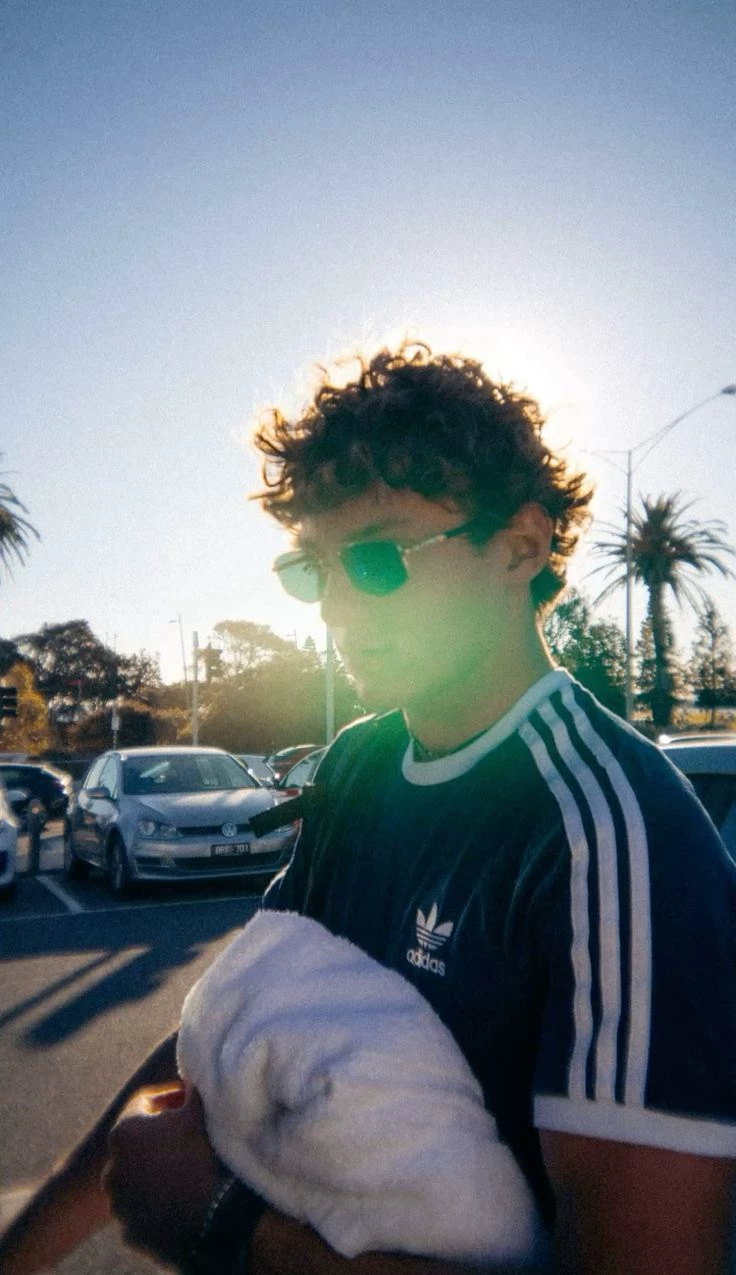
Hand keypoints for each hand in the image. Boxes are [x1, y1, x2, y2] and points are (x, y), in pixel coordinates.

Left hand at [102, 1082, 224, 1269]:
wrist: (207, 1214)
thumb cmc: (200, 1155)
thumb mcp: (196, 1112)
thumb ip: (190, 1091)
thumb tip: (192, 1078)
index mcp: (123, 1131)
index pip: (143, 1104)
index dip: (168, 1099)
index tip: (187, 1102)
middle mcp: (111, 1166)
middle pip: (137, 1141)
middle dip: (159, 1135)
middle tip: (186, 1134)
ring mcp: (118, 1200)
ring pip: (137, 1176)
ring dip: (154, 1168)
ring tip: (184, 1166)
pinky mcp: (128, 1229)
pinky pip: (143, 1207)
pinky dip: (156, 1199)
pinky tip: (180, 1193)